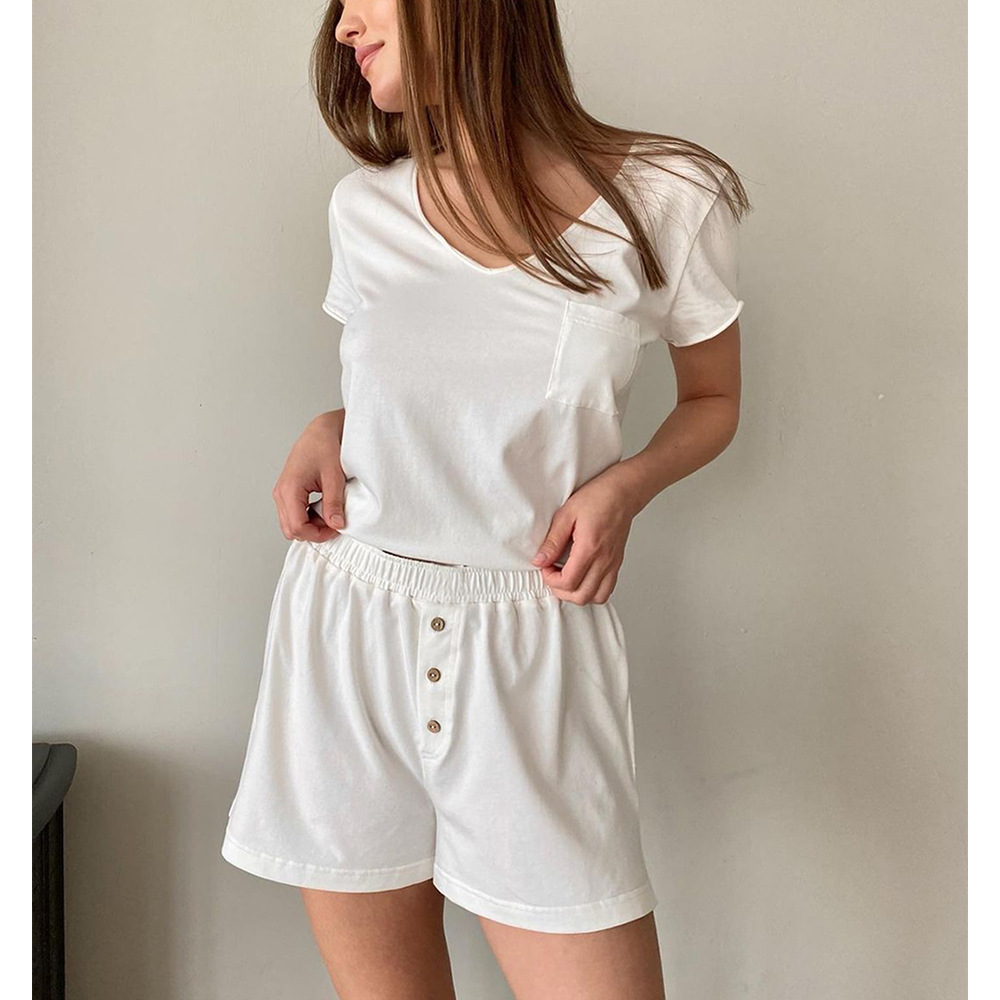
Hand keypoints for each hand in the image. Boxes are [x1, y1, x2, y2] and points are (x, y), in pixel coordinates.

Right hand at [272, 409, 346, 541]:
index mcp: (290, 488)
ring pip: (290, 524)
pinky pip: (293, 514)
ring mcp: (282, 493)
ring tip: (330, 515)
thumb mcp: (334, 476)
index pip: (297, 526)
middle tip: (334, 524)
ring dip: (310, 526)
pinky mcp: (287, 492)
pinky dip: (307, 518)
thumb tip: (336, 524)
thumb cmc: (324, 446)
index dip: (318, 534)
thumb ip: (334, 502)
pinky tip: (323, 509)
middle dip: (313, 532)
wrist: (320, 431)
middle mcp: (281, 492)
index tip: (335, 529)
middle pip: (291, 529)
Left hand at [531, 467, 638, 604]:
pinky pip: (606, 590)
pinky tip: (582, 576)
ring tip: (567, 576)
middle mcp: (604, 561)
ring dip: (577, 593)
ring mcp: (613, 564)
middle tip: (553, 573)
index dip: (550, 579)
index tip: (545, 565)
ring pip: (596, 597)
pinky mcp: (617, 563)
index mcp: (590, 548)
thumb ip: (553, 541)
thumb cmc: (597, 498)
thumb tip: (540, 560)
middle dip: (561, 590)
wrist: (623, 492)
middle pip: (581, 596)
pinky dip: (592, 590)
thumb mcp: (566, 514)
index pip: (568, 582)